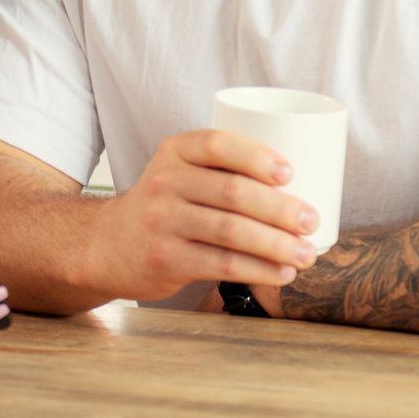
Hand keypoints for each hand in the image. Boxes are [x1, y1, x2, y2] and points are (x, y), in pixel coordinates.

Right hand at [87, 130, 319, 303]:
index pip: (218, 144)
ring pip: (231, 231)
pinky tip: (282, 272)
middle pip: (232, 192)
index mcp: (174, 151)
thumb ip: (222, 170)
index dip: (257, 156)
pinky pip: (221, 263)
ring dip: (276, 244)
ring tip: (306, 253)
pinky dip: (258, 269)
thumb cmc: (165, 206)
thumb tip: (301, 184)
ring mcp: (162, 221)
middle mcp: (165, 182)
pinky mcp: (166, 258)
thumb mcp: (180, 173)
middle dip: (280, 209)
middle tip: (311, 221)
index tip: (291, 173)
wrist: (107, 244)